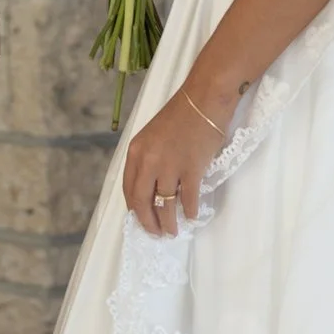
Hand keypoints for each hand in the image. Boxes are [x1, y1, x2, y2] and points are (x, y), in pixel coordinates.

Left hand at [123, 83, 233, 236]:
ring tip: (172, 232)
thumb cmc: (181, 115)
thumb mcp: (152, 136)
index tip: (141, 220)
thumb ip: (147, 160)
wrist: (204, 100)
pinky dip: (188, 211)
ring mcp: (170, 166)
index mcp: (136, 152)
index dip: (134, 209)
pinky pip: (187, 199)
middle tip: (155, 233)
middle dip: (148, 222)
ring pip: (164, 205)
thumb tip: (150, 188)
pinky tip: (190, 216)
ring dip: (168, 222)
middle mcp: (148, 161)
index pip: (128, 189)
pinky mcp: (191, 169)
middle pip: (142, 202)